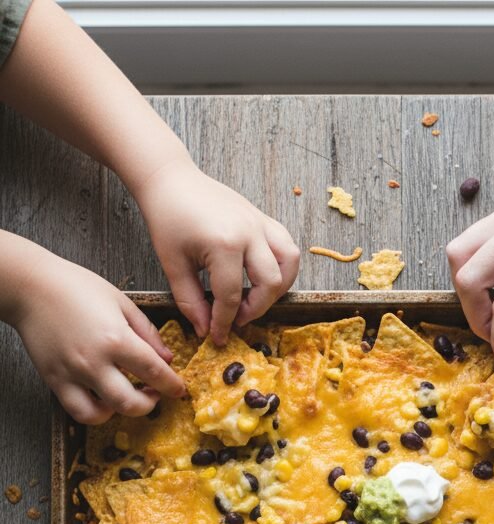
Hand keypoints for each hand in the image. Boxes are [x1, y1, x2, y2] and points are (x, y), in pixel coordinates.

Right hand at [12, 250, 184, 423]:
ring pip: (105, 414)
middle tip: (154, 394)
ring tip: (129, 397)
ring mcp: (74, 374)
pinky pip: (79, 412)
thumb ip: (147, 332)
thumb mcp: (121, 301)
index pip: (154, 372)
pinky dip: (96, 414)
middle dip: (151, 403)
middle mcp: (95, 361)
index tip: (179, 389)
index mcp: (116, 338)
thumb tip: (167, 358)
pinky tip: (104, 401)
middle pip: (132, 403)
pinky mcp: (56, 381)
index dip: (172, 385)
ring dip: (123, 412)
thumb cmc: (76, 287)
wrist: (31, 286)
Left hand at [136, 159, 299, 344]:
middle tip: (235, 319)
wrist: (171, 180)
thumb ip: (191, 301)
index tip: (217, 337)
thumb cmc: (168, 218)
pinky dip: (283, 265)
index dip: (224, 323)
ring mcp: (259, 223)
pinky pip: (286, 246)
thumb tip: (205, 330)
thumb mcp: (173, 265)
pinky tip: (264, 276)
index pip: (232, 297)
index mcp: (224, 244)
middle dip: (255, 310)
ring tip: (256, 299)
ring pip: (289, 263)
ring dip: (277, 288)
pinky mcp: (262, 218)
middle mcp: (249, 232)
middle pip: (270, 284)